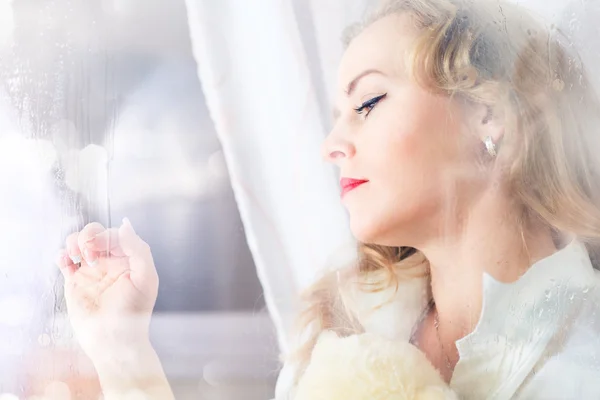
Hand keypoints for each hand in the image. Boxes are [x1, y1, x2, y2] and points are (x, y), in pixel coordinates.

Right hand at [55, 218, 158, 362]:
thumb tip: (125, 223)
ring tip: (77, 256)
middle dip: (89, 236)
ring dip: (75, 241)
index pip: (115, 234)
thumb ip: (138, 249)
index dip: (107, 236)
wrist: (113, 340)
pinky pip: (65, 261)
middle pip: (95, 233)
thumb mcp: (145, 278)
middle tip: (90, 254)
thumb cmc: (134, 312)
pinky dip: (62, 255)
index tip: (102, 250)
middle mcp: (110, 262)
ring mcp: (91, 271)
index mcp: (129, 259)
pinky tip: (65, 261)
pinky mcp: (75, 282)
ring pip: (78, 243)